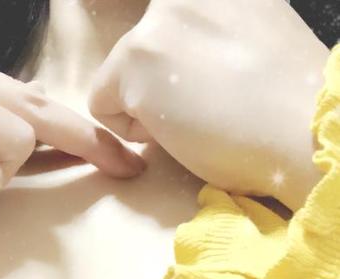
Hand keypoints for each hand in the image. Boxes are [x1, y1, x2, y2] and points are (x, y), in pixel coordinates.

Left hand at [88, 0, 329, 210]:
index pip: (164, 15)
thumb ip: (216, 35)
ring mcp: (157, 21)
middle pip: (141, 46)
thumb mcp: (255, 40)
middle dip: (161, 82)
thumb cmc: (290, 105)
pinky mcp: (135, 61)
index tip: (157, 59)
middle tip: (205, 108)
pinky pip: (102, 105)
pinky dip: (130, 130)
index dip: (152, 43)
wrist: (304, 133)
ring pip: (121, 75)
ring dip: (147, 106)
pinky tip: (174, 135)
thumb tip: (186, 64)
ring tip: (195, 123)